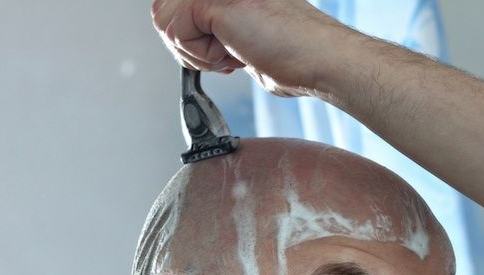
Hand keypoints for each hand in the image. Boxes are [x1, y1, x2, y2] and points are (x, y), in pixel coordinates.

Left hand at [151, 0, 346, 96]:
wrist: (321, 59)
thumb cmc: (295, 54)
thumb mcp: (243, 37)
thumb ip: (216, 29)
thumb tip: (193, 39)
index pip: (176, 7)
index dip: (190, 36)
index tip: (227, 49)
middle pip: (162, 11)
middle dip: (187, 45)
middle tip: (228, 53)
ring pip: (164, 21)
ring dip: (196, 51)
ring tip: (233, 51)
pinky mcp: (212, 1)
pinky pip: (176, 33)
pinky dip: (203, 56)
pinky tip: (236, 51)